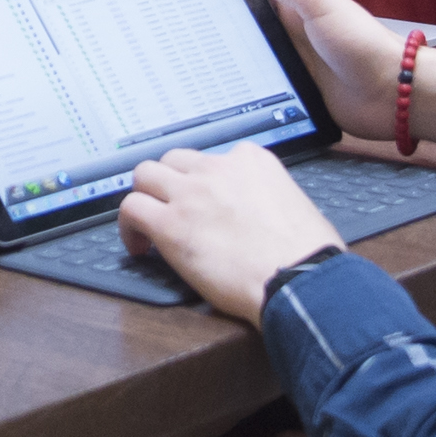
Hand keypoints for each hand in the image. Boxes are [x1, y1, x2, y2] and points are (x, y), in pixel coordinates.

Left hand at [116, 144, 344, 326]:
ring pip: (144, 174)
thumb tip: (256, 214)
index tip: (202, 204)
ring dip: (145, 197)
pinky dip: (128, 226)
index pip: (211, 158)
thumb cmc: (307, 254)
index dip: (202, 183)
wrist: (299, 278)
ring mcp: (190, 193)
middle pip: (173, 160)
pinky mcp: (170, 224)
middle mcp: (217, 168)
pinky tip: (139, 247)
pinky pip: (131, 209)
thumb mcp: (293, 203)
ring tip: (148, 225)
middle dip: (168, 183)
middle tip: (170, 210)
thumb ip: (266, 196)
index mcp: (251, 160)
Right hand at [226, 0, 405, 132]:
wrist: (385, 93)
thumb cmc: (360, 42)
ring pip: (239, 28)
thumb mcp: (318, 2)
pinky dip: (233, 64)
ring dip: (223, 31)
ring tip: (201, 34)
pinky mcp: (279, 74)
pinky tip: (219, 68)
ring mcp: (280, 44)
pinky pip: (247, 64)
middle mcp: (283, 12)